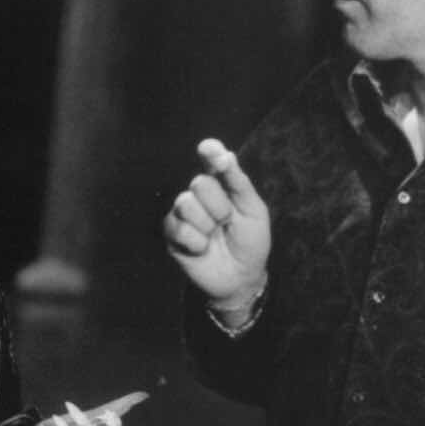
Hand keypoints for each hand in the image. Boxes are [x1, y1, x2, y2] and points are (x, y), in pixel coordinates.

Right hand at [163, 138, 270, 305]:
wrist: (241, 276)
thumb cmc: (250, 241)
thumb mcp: (253, 210)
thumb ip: (239, 183)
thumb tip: (226, 155)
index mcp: (221, 184)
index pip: (211, 161)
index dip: (209, 153)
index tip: (207, 148)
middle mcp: (198, 194)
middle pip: (199, 183)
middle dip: (219, 207)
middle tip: (226, 222)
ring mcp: (182, 213)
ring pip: (186, 203)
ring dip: (207, 225)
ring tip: (214, 235)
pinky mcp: (172, 234)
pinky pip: (179, 229)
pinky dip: (197, 242)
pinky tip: (203, 248)